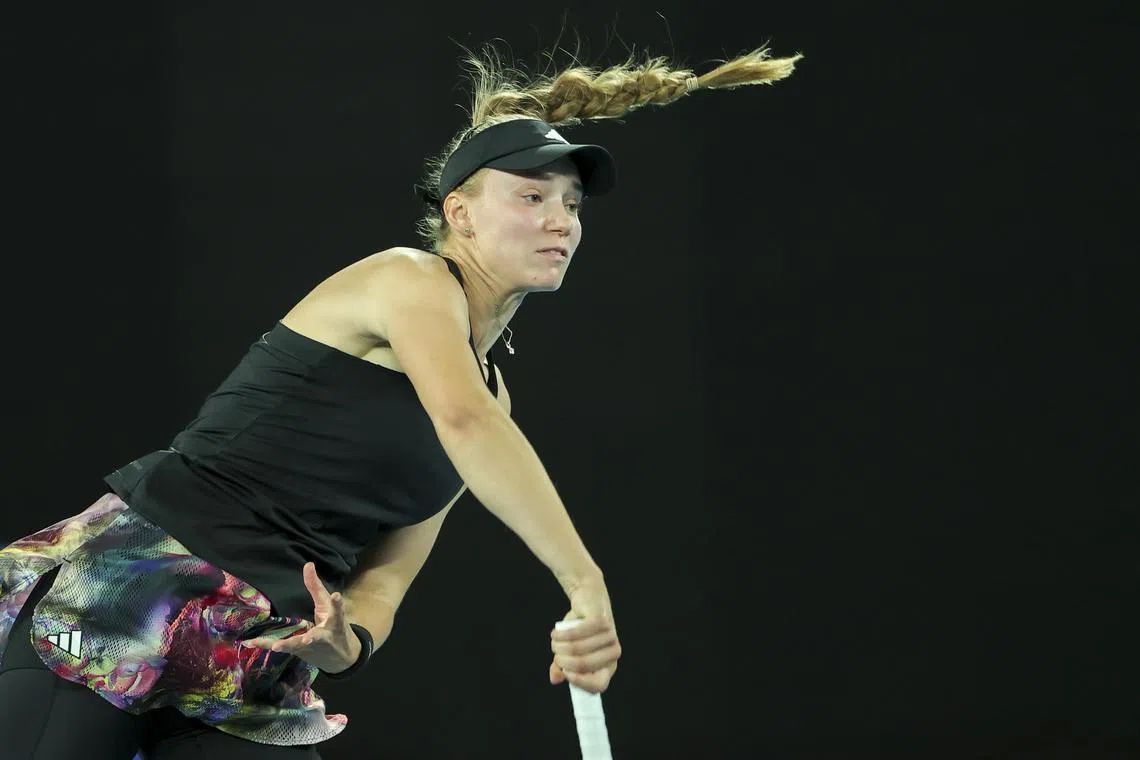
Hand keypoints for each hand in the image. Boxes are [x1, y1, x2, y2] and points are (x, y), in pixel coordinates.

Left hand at [242, 562, 361, 673]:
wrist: (341, 657)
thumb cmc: (333, 626)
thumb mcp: (326, 605)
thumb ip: (315, 586)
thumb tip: (308, 564)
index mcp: (334, 622)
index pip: (337, 610)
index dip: (337, 603)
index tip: (336, 595)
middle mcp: (323, 636)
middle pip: (317, 637)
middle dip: (311, 638)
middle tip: (307, 639)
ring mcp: (310, 647)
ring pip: (296, 646)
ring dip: (286, 646)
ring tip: (276, 646)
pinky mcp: (298, 652)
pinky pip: (281, 647)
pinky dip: (265, 644)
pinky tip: (250, 642)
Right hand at [549, 584, 620, 693]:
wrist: (588, 601)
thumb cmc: (580, 631)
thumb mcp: (570, 652)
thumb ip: (563, 667)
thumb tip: (555, 679)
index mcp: (609, 667)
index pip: (598, 685)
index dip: (580, 682)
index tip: (565, 672)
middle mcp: (613, 653)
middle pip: (583, 665)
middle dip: (563, 661)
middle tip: (555, 653)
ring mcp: (610, 636)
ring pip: (577, 649)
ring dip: (559, 646)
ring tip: (554, 642)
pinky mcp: (601, 621)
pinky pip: (577, 633)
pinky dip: (562, 634)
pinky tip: (555, 634)